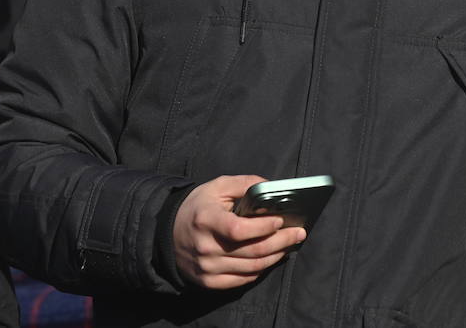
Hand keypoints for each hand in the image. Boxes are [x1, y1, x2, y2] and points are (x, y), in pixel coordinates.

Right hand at [172, 176, 306, 289]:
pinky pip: (242, 280)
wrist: (166, 233)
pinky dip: (260, 270)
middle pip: (253, 250)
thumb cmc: (198, 207)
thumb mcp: (217, 187)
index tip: (281, 220)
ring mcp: (206, 267)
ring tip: (289, 245)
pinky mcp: (208, 281)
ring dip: (276, 256)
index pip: (240, 229)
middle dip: (282, 241)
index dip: (264, 226)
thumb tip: (272, 187)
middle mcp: (206, 247)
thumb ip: (245, 184)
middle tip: (299, 233)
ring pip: (252, 267)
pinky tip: (270, 259)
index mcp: (207, 220)